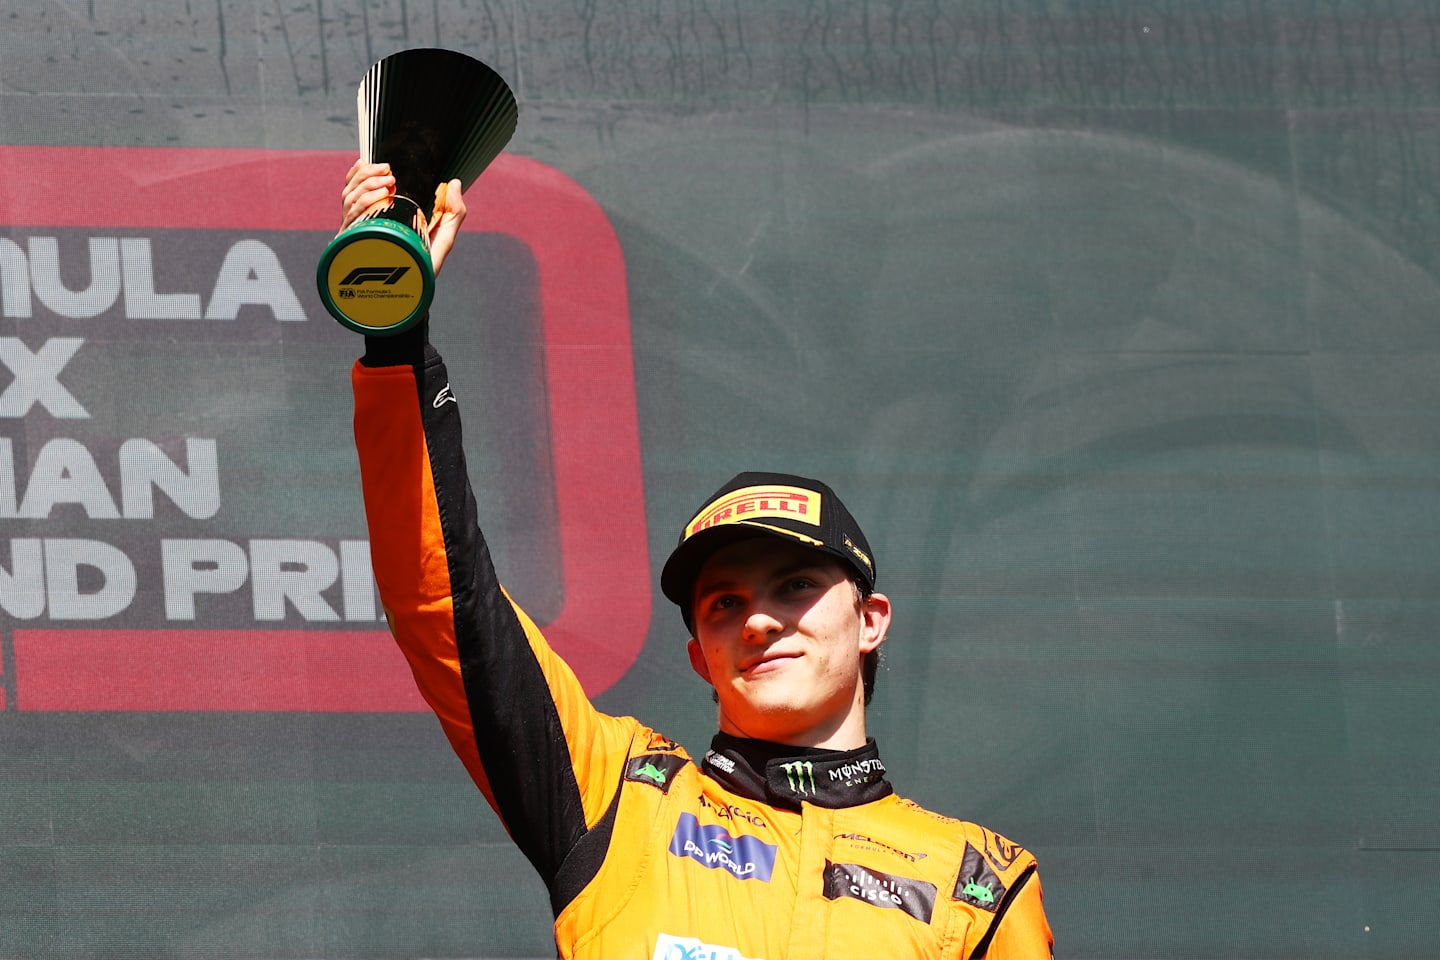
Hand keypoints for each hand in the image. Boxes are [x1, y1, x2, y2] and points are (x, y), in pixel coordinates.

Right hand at [340, 160, 467, 276]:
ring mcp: (356, 236)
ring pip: (348, 200)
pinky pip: (350, 219)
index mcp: (377, 218)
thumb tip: (456, 183)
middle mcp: (363, 225)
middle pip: (351, 190)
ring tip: (389, 184)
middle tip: (389, 174)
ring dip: (367, 185)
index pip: (358, 187)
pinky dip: (363, 203)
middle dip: (367, 175)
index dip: (363, 171)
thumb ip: (452, 212)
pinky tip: (380, 197)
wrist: (411, 302)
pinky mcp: (352, 248)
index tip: (381, 164)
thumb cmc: (424, 271)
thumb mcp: (443, 239)